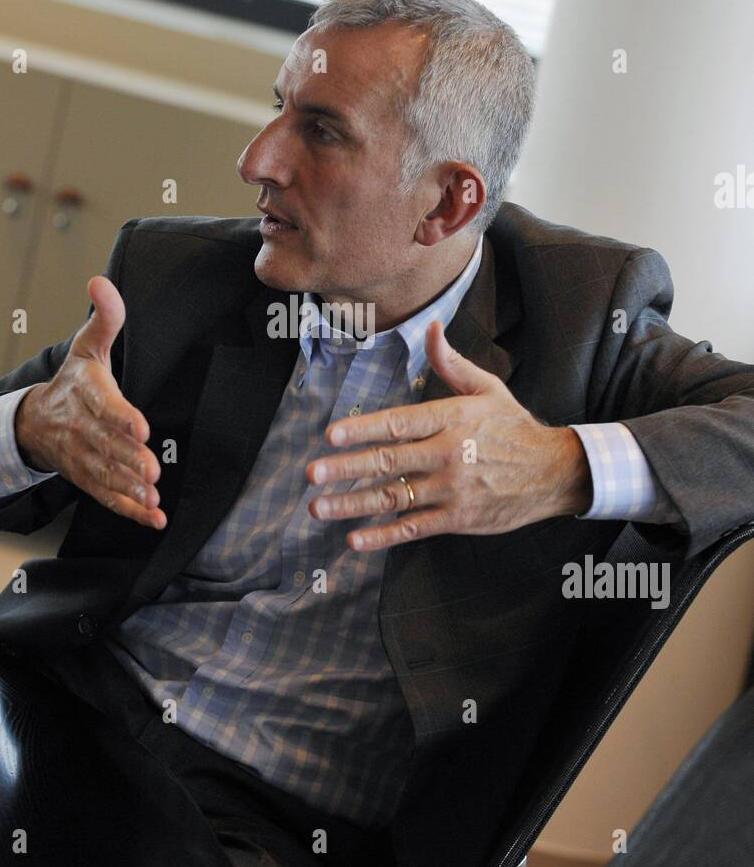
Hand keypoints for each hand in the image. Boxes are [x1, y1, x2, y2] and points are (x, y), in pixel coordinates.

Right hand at [15, 275, 165, 528]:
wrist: (33, 421)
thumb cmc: (72, 381)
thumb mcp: (87, 347)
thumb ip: (104, 318)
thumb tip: (102, 281)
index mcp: (84, 392)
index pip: (103, 406)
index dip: (121, 418)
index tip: (141, 428)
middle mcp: (81, 427)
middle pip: (105, 445)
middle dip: (127, 459)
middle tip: (151, 469)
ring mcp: (82, 456)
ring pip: (105, 474)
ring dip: (130, 488)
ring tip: (152, 496)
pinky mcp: (88, 478)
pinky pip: (107, 496)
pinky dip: (130, 509)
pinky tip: (154, 517)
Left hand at [306, 320, 590, 550]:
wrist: (555, 472)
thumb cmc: (515, 427)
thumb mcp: (487, 388)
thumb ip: (451, 362)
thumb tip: (430, 328)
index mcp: (451, 419)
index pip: (399, 423)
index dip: (363, 430)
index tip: (332, 435)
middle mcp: (448, 454)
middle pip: (389, 462)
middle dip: (346, 468)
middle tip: (311, 472)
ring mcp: (453, 490)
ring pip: (395, 498)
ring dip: (353, 505)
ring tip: (319, 507)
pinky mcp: (459, 519)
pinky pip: (414, 528)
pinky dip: (384, 536)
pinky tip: (356, 539)